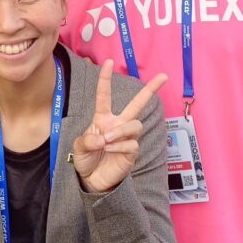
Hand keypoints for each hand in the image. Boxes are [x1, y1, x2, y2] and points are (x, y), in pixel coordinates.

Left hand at [73, 60, 167, 193]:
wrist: (91, 180)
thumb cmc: (86, 159)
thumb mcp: (79, 147)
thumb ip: (87, 140)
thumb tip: (103, 138)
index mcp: (103, 118)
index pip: (105, 96)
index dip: (106, 79)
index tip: (109, 62)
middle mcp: (117, 124)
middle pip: (137, 104)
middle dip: (151, 89)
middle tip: (163, 76)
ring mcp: (127, 137)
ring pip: (134, 125)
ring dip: (120, 131)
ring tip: (106, 140)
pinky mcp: (132, 152)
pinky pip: (132, 144)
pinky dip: (119, 146)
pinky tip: (111, 151)